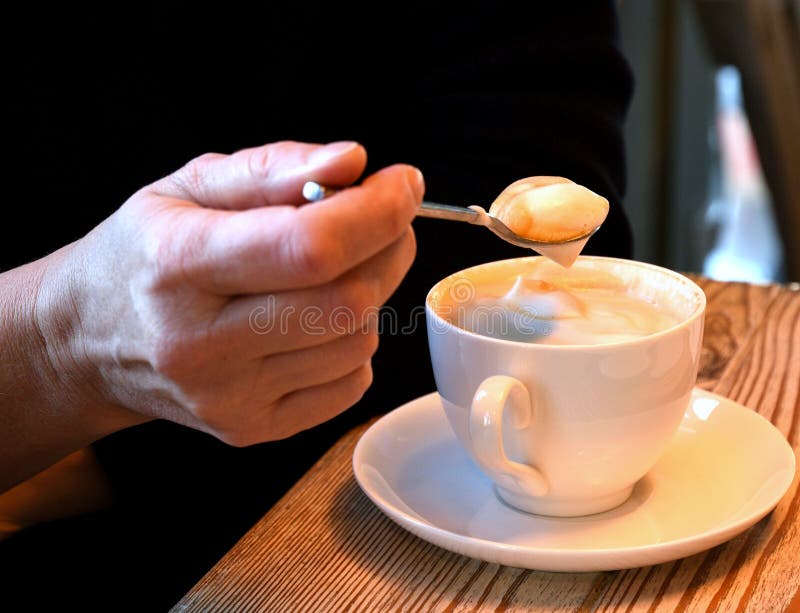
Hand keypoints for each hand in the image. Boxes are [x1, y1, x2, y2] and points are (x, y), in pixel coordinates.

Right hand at [37, 141, 422, 445]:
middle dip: (388, 249)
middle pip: (347, 301)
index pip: (308, 248)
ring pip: (357, 341)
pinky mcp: (251, 429)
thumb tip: (352, 161)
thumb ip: (272, 168)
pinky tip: (314, 321)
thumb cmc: (144, 254)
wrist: (89, 342)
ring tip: (330, 273)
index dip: (376, 212)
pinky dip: (353, 341)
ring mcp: (228, 397)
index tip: (403, 183)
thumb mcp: (188, 187)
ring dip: (369, 294)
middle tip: (382, 222)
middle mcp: (200, 344)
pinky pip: (350, 384)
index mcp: (178, 266)